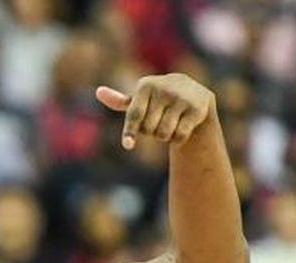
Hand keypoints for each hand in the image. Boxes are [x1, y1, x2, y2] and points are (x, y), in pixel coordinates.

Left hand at [95, 74, 215, 149]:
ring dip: (164, 136)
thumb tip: (98, 92)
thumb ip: (119, 101)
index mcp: (146, 85)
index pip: (134, 116)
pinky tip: (181, 127)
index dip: (130, 132)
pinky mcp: (197, 109)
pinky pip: (179, 136)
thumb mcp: (140, 99)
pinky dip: (178, 139)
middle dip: (151, 132)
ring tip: (170, 123)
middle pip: (149, 129)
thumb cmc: (158, 99)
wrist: (193, 92)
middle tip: (158, 121)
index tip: (128, 145)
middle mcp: (164, 88)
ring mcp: (181, 98)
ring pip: (164, 134)